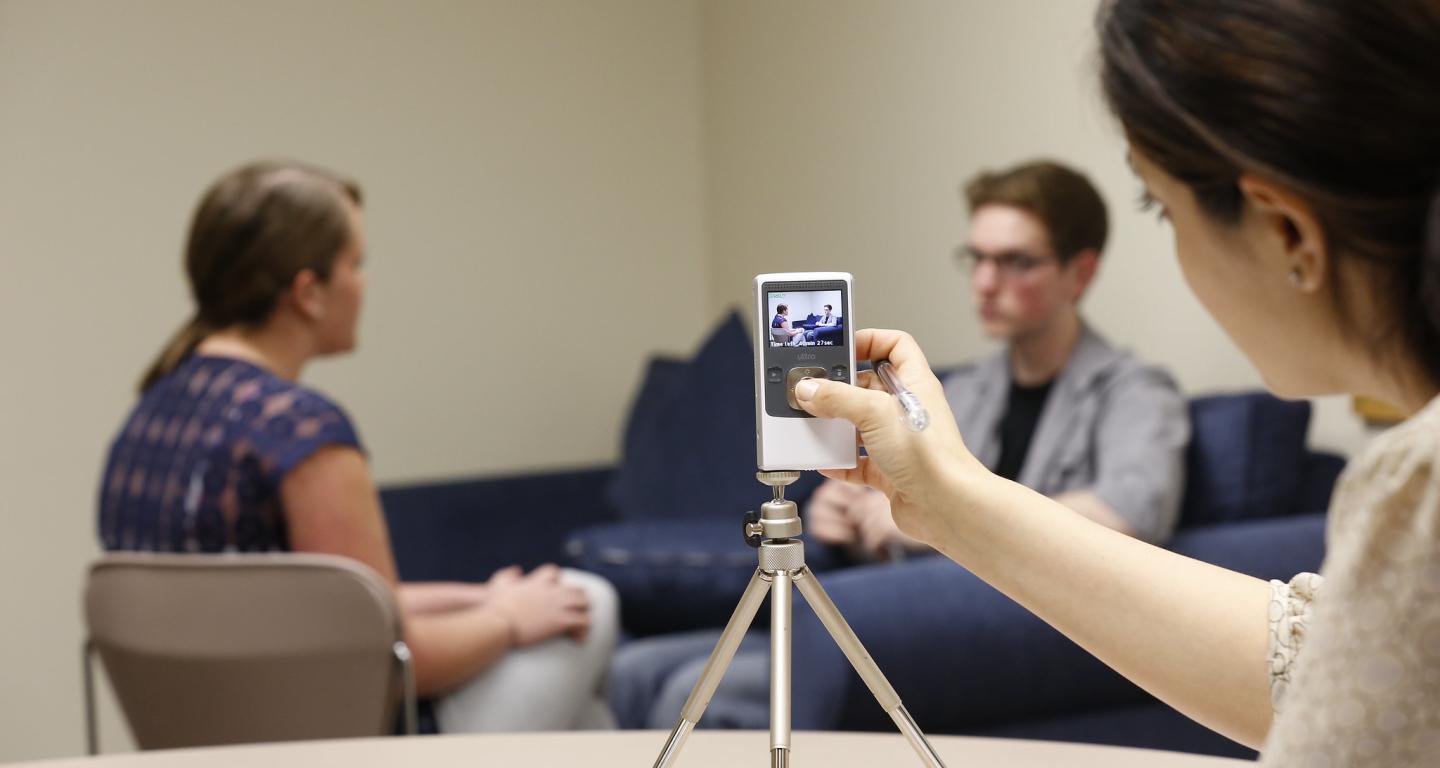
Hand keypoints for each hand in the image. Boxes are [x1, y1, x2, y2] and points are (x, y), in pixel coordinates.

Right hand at [485, 564, 590, 645]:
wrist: (498, 623)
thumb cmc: (495, 607)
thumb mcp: (499, 585)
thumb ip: (507, 575)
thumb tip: (516, 570)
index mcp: (537, 582)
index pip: (553, 573)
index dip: (556, 583)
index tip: (553, 594)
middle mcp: (551, 590)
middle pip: (575, 588)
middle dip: (577, 599)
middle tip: (573, 612)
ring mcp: (558, 604)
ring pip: (584, 603)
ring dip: (584, 612)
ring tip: (580, 626)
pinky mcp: (562, 620)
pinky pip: (583, 622)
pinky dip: (583, 630)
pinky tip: (579, 639)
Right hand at [793, 329, 982, 548]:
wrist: (946, 506)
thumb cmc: (930, 455)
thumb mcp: (875, 413)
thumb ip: (837, 398)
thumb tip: (808, 390)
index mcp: (913, 384)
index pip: (895, 345)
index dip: (869, 340)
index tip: (841, 348)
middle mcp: (907, 410)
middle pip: (868, 386)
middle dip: (841, 389)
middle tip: (815, 390)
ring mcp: (898, 441)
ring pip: (860, 425)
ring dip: (836, 426)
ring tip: (815, 424)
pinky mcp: (890, 471)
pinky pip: (857, 461)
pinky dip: (839, 461)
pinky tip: (825, 461)